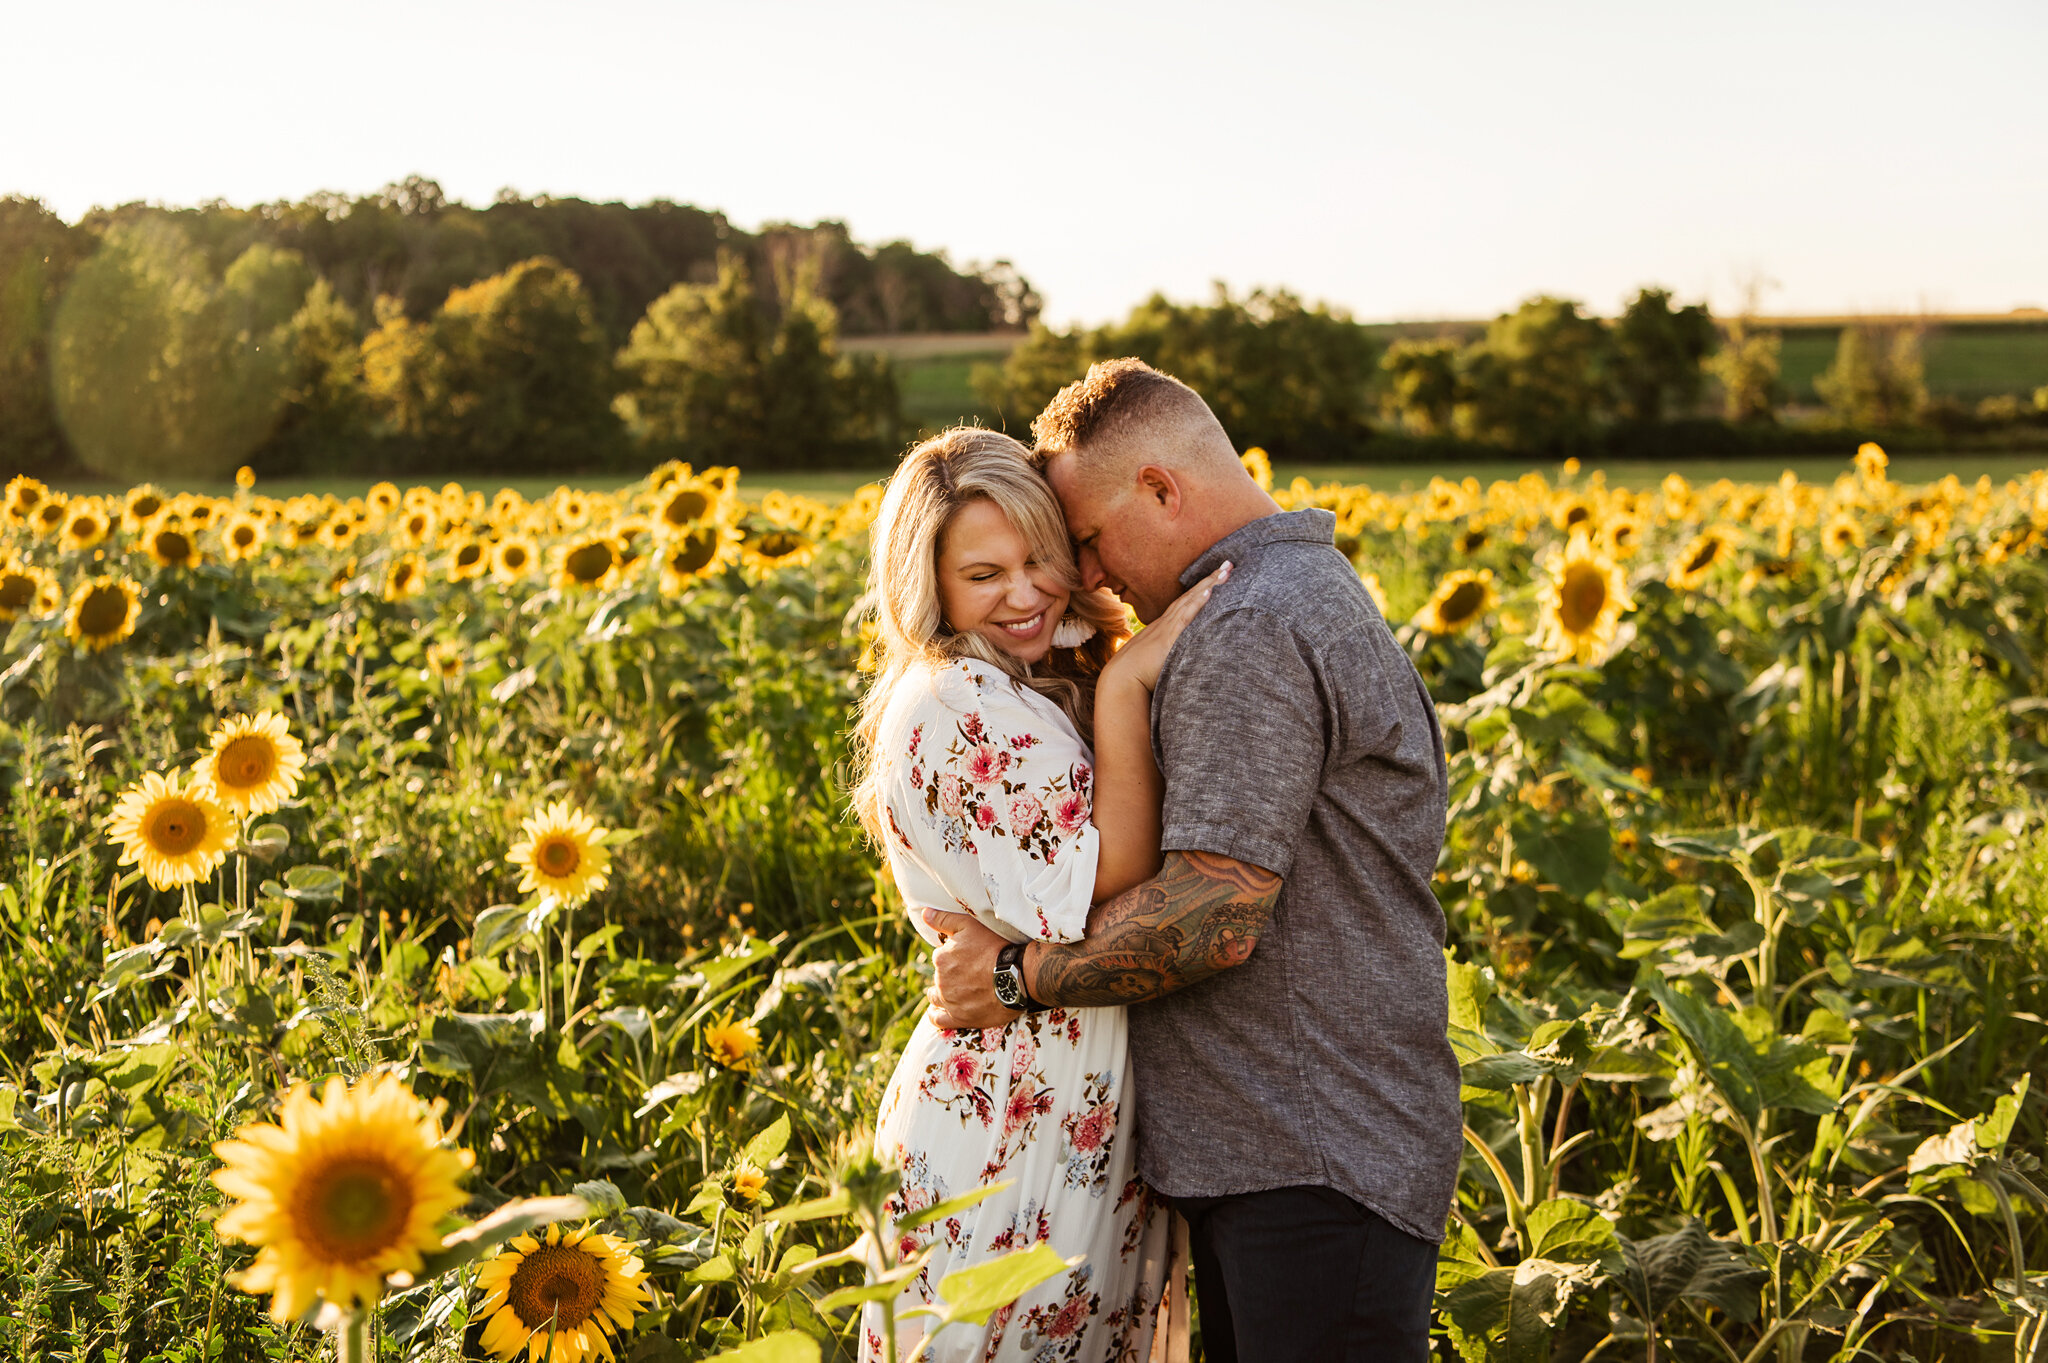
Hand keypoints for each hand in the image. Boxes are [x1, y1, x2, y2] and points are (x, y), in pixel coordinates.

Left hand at [920, 908, 1019, 1030]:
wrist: (1017, 976)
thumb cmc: (996, 948)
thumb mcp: (970, 925)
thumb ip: (944, 919)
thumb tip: (924, 912)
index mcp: (941, 958)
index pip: (941, 957)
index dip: (953, 956)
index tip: (967, 957)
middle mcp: (941, 980)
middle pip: (940, 977)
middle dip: (949, 974)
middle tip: (968, 973)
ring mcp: (949, 1000)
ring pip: (936, 997)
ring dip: (940, 994)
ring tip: (952, 991)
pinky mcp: (959, 1018)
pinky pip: (939, 1020)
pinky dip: (936, 1015)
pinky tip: (937, 1012)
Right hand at [1104, 561, 1230, 691]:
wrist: (1122, 680)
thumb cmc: (1137, 674)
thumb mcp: (1156, 660)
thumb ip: (1167, 654)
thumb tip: (1177, 657)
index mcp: (1164, 627)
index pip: (1186, 603)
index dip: (1201, 589)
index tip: (1217, 576)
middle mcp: (1166, 622)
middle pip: (1191, 595)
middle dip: (1210, 579)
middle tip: (1228, 564)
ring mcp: (1167, 627)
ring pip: (1191, 600)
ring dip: (1208, 584)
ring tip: (1225, 571)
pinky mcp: (1168, 637)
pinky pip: (1185, 617)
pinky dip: (1197, 602)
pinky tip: (1209, 591)